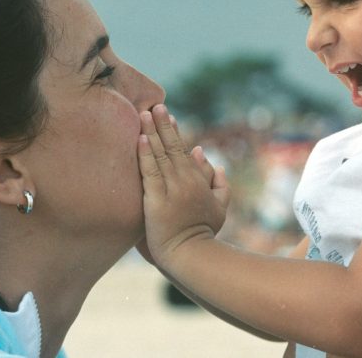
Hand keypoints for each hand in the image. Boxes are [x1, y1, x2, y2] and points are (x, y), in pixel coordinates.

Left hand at [138, 104, 229, 264]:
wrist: (191, 255)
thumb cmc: (203, 233)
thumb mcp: (220, 207)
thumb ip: (219, 182)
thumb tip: (207, 156)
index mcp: (198, 180)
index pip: (184, 150)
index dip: (175, 132)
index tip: (168, 116)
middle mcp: (185, 180)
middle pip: (172, 147)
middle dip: (162, 125)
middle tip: (154, 106)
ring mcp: (171, 189)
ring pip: (160, 155)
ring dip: (152, 133)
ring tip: (143, 115)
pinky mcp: (156, 200)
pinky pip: (150, 173)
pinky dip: (146, 155)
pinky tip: (141, 140)